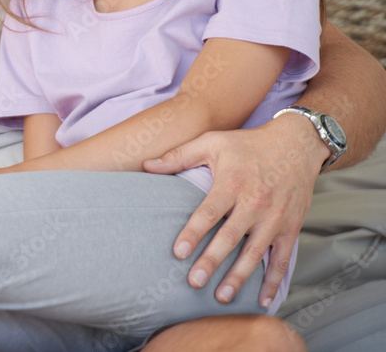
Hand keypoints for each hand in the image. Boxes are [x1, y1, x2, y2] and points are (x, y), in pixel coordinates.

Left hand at [143, 121, 320, 306]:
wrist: (296, 144)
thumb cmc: (247, 143)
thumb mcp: (212, 142)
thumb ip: (178, 156)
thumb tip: (146, 165)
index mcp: (232, 183)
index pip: (208, 213)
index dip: (192, 233)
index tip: (177, 253)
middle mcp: (254, 203)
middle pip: (230, 238)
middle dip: (211, 262)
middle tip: (193, 282)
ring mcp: (274, 217)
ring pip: (255, 253)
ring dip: (239, 277)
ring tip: (221, 296)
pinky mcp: (291, 227)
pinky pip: (282, 258)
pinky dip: (274, 280)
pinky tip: (262, 299)